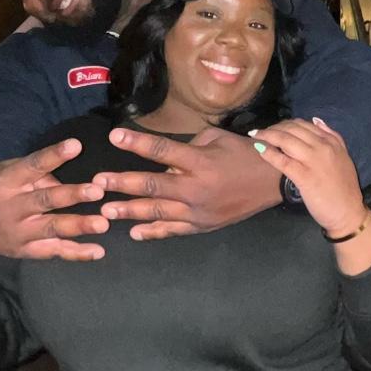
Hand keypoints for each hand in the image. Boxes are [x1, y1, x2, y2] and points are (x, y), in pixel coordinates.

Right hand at [0, 139, 109, 260]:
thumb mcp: (5, 172)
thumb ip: (35, 174)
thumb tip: (67, 180)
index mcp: (6, 182)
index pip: (32, 166)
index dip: (53, 155)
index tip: (76, 145)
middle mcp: (11, 208)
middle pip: (44, 200)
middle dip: (72, 195)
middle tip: (97, 191)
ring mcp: (17, 232)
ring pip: (51, 229)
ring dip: (79, 226)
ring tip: (103, 224)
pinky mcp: (22, 251)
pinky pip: (52, 252)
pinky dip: (76, 253)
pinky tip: (98, 252)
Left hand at [93, 127, 281, 239]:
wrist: (273, 182)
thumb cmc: (244, 154)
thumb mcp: (216, 139)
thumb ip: (187, 146)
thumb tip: (163, 157)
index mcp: (200, 161)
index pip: (162, 150)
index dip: (137, 143)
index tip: (114, 137)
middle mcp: (196, 188)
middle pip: (153, 185)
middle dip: (123, 184)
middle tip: (97, 183)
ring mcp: (199, 211)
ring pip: (158, 212)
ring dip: (130, 211)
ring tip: (106, 211)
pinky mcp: (203, 225)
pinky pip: (173, 230)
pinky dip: (153, 232)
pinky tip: (134, 233)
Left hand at [248, 118, 367, 236]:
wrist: (348, 212)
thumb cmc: (343, 188)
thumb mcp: (343, 156)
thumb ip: (332, 137)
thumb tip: (316, 120)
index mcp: (331, 142)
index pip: (303, 124)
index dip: (285, 123)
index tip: (274, 127)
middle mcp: (322, 147)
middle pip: (292, 129)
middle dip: (273, 128)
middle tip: (260, 132)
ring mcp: (313, 161)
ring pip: (285, 140)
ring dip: (267, 135)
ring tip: (255, 136)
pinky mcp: (304, 176)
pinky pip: (283, 160)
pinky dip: (269, 153)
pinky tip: (259, 149)